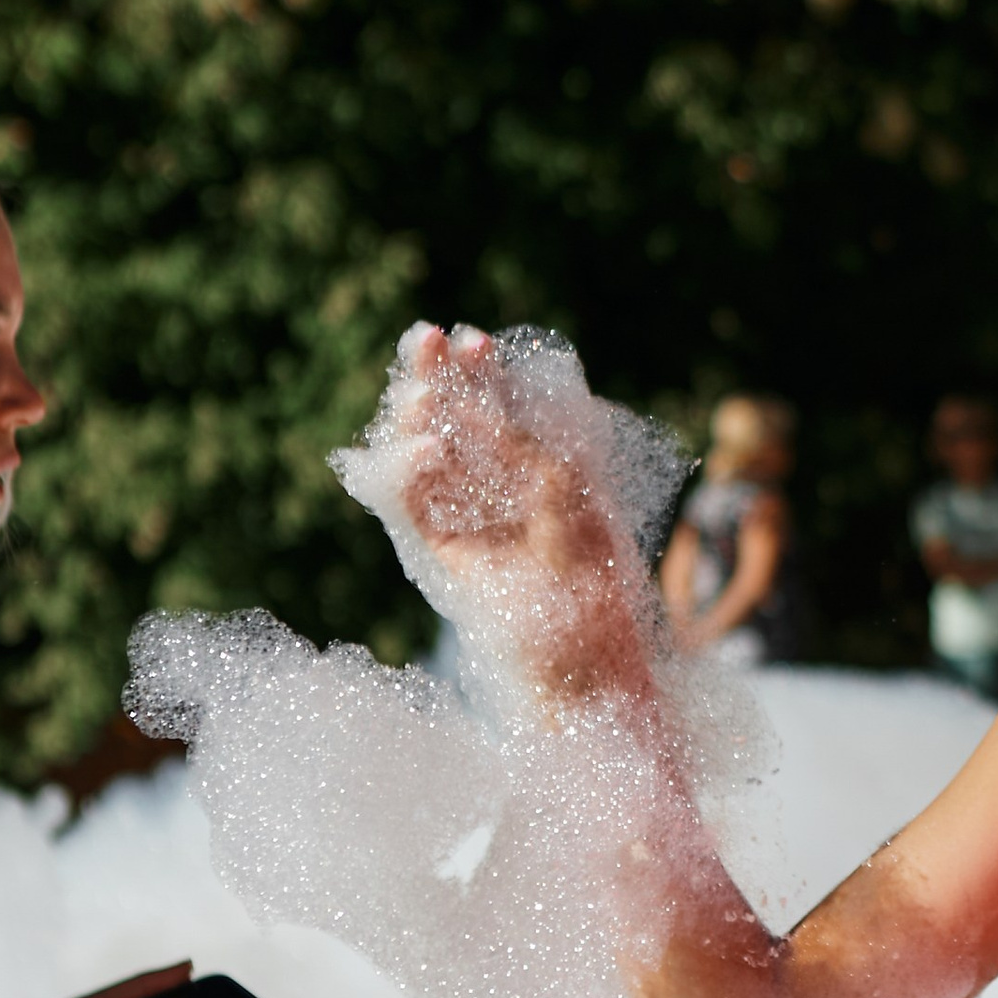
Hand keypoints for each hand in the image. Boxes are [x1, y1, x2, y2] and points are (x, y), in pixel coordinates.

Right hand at [376, 327, 644, 693]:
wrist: (584, 659)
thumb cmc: (592, 577)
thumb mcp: (566, 493)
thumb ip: (521, 445)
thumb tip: (475, 401)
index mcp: (529, 468)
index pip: (495, 406)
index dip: (480, 370)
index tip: (473, 339)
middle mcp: (489, 489)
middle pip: (447, 419)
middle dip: (435, 376)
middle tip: (426, 338)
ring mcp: (460, 518)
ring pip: (417, 453)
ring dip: (412, 418)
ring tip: (425, 397)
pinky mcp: (436, 552)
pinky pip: (407, 503)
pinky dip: (405, 471)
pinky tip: (427, 449)